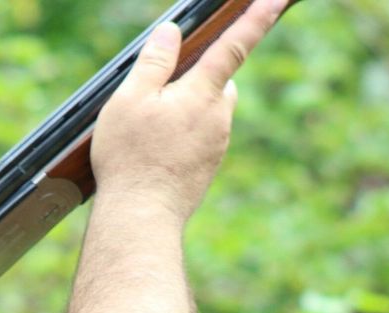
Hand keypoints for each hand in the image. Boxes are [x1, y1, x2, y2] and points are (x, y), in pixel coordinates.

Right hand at [91, 0, 284, 222]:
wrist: (142, 215)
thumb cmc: (131, 157)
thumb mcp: (130, 100)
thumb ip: (153, 62)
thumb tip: (171, 33)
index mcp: (203, 93)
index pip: (235, 45)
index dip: (259, 18)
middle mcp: (219, 117)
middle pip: (218, 81)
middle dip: (196, 78)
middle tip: (155, 97)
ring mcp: (217, 144)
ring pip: (207, 111)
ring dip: (185, 111)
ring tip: (147, 135)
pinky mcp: (209, 166)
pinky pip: (200, 138)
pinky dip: (182, 138)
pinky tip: (155, 155)